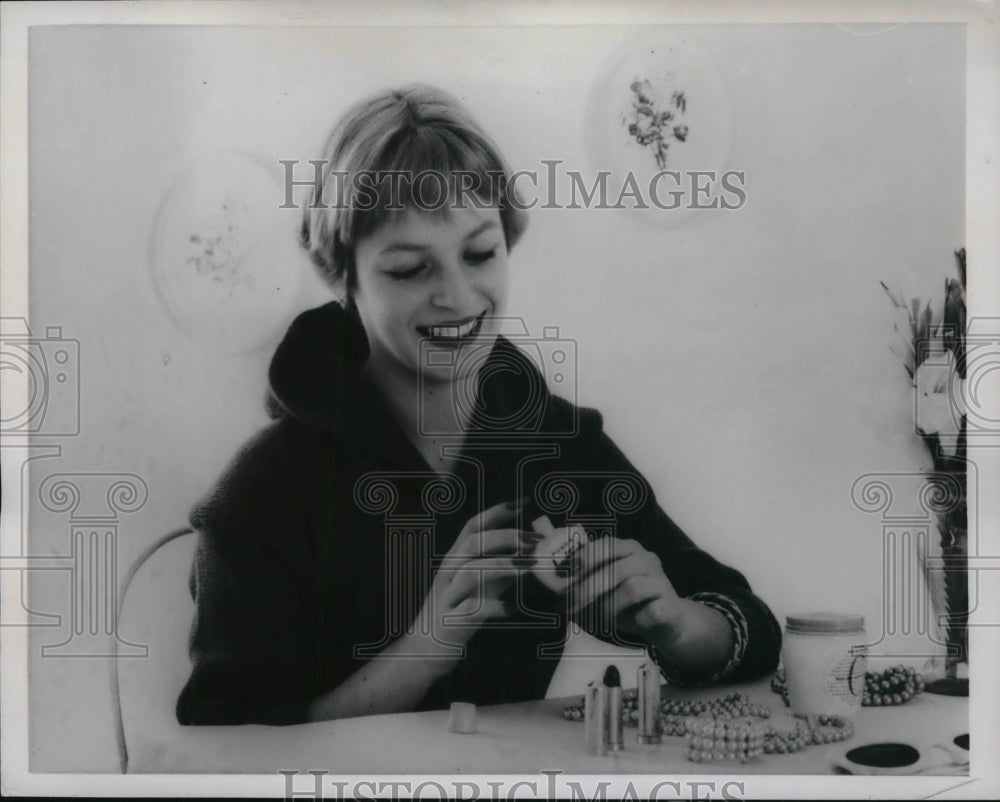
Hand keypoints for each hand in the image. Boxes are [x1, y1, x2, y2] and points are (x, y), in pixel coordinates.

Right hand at [407, 498, 536, 667]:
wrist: (424, 649)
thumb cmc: (457, 611)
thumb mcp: (480, 584)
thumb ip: (502, 566)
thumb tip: (532, 549)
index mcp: (456, 558)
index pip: (474, 525)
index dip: (498, 511)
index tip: (524, 502)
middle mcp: (449, 572)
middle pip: (474, 542)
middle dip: (506, 536)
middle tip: (535, 540)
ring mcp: (449, 596)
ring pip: (472, 572)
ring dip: (503, 566)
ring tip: (530, 567)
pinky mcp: (452, 621)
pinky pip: (473, 609)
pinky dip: (495, 607)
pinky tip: (514, 609)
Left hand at [565, 536, 686, 644]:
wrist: (670, 623)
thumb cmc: (631, 604)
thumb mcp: (606, 590)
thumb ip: (584, 583)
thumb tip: (554, 588)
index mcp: (628, 549)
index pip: (605, 545)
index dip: (584, 559)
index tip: (565, 576)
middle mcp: (646, 559)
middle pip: (614, 569)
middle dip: (588, 589)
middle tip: (571, 606)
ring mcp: (661, 581)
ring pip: (631, 588)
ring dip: (610, 606)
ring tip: (601, 620)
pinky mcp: (672, 604)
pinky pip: (653, 610)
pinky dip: (640, 619)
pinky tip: (636, 623)